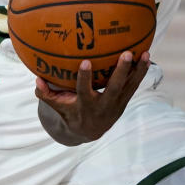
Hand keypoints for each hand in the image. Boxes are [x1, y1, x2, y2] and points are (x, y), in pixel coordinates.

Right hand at [35, 51, 149, 143]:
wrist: (90, 130)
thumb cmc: (71, 112)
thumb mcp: (57, 106)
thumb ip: (46, 94)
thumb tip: (37, 79)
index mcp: (86, 105)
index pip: (85, 91)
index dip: (85, 78)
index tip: (86, 62)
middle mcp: (104, 105)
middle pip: (114, 88)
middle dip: (121, 71)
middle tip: (126, 54)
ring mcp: (117, 103)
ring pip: (130, 86)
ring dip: (137, 70)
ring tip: (146, 54)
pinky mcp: (125, 100)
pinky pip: (135, 85)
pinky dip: (141, 72)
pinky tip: (147, 57)